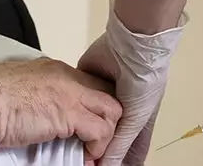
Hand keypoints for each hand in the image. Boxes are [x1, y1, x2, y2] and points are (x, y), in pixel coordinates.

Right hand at [0, 57, 121, 160]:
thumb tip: (51, 115)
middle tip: (99, 141)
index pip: (93, 83)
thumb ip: (45, 93)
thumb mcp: (25, 86)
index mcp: (58, 70)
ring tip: (93, 152)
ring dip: (106, 135)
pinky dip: (98, 147)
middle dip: (109, 118)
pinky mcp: (69, 113)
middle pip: (109, 92)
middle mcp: (69, 77)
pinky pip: (100, 130)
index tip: (93, 127)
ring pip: (113, 110)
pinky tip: (86, 157)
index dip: (97, 106)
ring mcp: (72, 94)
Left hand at [78, 0, 185, 165]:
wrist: (132, 47)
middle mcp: (118, 106)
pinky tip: (58, 117)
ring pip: (87, 116)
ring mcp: (101, 92)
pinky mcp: (86, 79)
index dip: (119, 160)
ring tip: (66, 144)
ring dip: (78, 128)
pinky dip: (68, 105)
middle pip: (105, 133)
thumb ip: (119, 145)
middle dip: (95, 146)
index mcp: (135, 117)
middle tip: (84, 161)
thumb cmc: (144, 80)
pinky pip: (74, 96)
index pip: (126, 147)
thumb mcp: (135, 120)